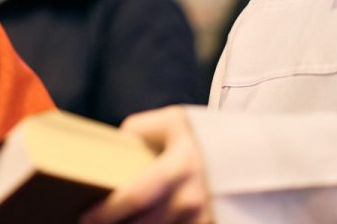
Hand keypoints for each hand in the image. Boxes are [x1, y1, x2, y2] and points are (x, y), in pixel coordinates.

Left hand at [80, 106, 211, 223]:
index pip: (137, 196)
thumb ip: (139, 130)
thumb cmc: (204, 136)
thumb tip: (113, 144)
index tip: (85, 217)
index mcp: (180, 167)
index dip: (108, 211)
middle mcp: (192, 199)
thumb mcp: (173, 122)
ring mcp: (203, 219)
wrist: (250, 153)